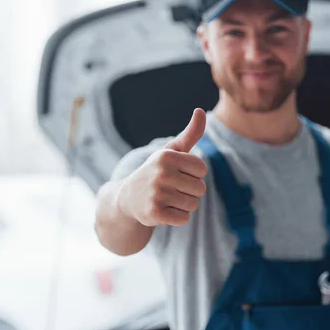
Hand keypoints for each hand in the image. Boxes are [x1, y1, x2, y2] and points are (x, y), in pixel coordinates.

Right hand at [119, 108, 207, 226]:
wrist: (127, 198)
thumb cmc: (156, 172)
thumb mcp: (171, 152)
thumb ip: (190, 134)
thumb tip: (201, 110)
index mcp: (166, 157)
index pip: (202, 170)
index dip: (193, 175)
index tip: (177, 174)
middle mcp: (161, 173)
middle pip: (200, 189)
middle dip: (189, 191)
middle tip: (170, 189)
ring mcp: (157, 194)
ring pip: (193, 205)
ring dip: (183, 205)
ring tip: (167, 199)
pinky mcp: (154, 213)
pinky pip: (184, 219)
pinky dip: (177, 218)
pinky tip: (163, 210)